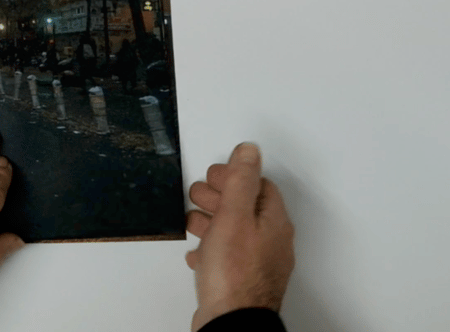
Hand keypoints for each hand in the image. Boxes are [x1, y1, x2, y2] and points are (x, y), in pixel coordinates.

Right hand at [186, 143, 294, 330]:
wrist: (231, 320)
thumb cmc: (233, 273)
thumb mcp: (233, 216)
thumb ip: (241, 181)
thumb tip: (249, 151)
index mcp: (273, 222)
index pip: (259, 185)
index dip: (235, 176)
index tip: (215, 175)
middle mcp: (270, 241)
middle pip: (246, 206)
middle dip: (220, 196)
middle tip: (200, 194)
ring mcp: (257, 262)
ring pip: (235, 231)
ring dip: (212, 221)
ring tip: (192, 220)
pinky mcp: (241, 280)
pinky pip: (227, 256)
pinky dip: (211, 248)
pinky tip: (198, 253)